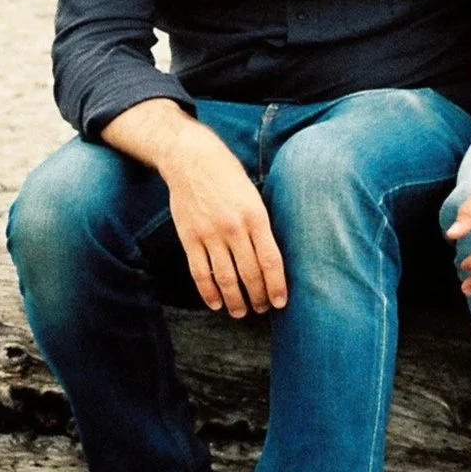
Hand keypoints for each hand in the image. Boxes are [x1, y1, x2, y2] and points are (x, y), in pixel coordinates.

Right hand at [162, 124, 288, 319]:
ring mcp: (210, 234)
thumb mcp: (254, 194)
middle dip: (258, 296)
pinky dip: (208, 292)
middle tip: (262, 308)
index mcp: (255, 216)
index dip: (276, 285)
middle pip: (250, 273)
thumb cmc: (228, 176)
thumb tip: (272, 258)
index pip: (270, 260)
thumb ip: (261, 225)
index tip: (280, 302)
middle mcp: (234, 227)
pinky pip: (200, 273)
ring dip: (235, 301)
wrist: (191, 159)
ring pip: (225, 278)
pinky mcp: (190, 238)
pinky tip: (216, 303)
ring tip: (241, 312)